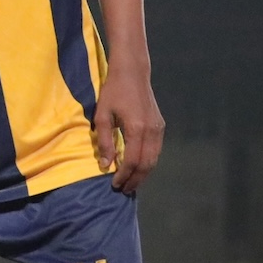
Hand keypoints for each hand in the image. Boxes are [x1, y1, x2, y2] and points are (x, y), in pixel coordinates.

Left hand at [93, 66, 163, 192]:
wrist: (132, 73)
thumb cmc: (113, 92)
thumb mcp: (102, 115)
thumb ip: (104, 141)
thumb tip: (105, 164)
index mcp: (136, 128)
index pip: (132, 160)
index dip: (124, 175)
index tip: (114, 184)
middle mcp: (152, 131)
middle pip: (147, 164)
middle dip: (135, 179)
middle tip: (124, 190)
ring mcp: (159, 128)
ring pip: (154, 159)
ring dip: (143, 173)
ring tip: (130, 182)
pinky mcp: (160, 126)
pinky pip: (156, 150)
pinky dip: (148, 162)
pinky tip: (138, 167)